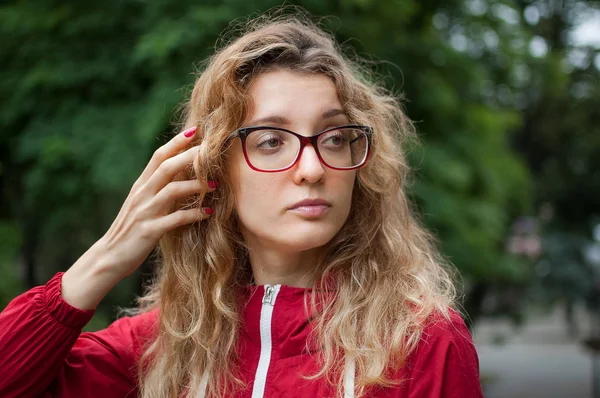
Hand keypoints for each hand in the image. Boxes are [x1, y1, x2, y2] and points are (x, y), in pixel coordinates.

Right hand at [101, 126, 215, 277]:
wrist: (108, 257)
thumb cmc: (130, 230)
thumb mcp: (141, 204)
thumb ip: (156, 188)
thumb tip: (179, 173)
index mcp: (140, 186)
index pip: (158, 156)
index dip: (176, 142)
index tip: (196, 130)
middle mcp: (142, 195)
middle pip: (166, 167)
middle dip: (190, 156)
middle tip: (212, 150)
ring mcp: (145, 212)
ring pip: (172, 190)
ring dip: (196, 186)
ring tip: (216, 185)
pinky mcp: (149, 231)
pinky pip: (175, 220)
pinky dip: (193, 215)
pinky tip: (209, 213)